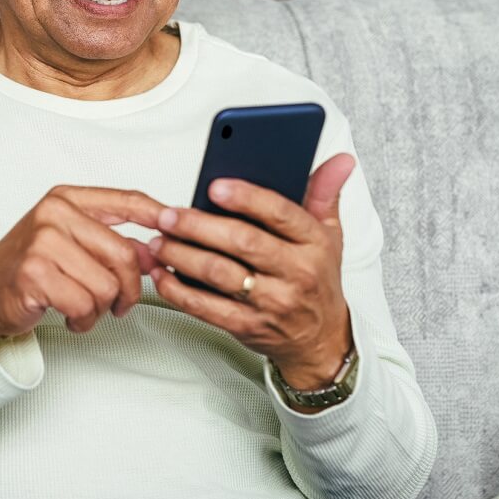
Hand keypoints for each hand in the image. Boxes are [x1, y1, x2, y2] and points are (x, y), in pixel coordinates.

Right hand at [0, 186, 165, 340]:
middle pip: (124, 253)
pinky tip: (70, 316)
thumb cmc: (28, 267)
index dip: (158, 214)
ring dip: (101, 309)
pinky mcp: (35, 273)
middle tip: (120, 303)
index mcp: (67, 200)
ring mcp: (43, 242)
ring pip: (107, 285)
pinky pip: (84, 304)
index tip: (178, 225)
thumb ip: (111, 242)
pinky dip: (84, 320)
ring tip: (83, 309)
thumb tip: (155, 251)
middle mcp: (55, 215)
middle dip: (129, 288)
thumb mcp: (71, 244)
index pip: (127, 200)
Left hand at [145, 153, 356, 389]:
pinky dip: (178, 291)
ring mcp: (271, 302)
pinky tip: (162, 274)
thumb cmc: (318, 279)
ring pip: (219, 274)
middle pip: (242, 243)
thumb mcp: (329, 235)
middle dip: (199, 226)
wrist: (321, 339)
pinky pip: (206, 308)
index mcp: (313, 244)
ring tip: (159, 239)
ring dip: (182, 255)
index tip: (214, 185)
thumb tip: (339, 160)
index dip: (246, 198)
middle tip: (168, 214)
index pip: (280, 214)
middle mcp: (295, 273)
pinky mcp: (248, 327)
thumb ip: (323, 193)